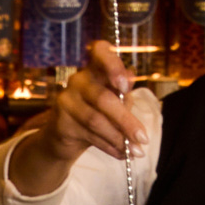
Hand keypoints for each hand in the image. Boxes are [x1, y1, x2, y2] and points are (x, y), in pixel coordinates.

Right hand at [7, 42, 143, 195]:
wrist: (65, 137)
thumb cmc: (97, 113)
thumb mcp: (115, 102)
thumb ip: (124, 93)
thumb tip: (132, 78)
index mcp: (95, 68)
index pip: (100, 51)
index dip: (113, 65)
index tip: (126, 86)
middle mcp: (78, 79)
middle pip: (103, 98)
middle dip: (126, 121)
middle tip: (144, 138)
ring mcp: (66, 100)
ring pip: (96, 120)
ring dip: (119, 138)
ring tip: (136, 151)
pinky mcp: (61, 122)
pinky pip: (89, 135)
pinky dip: (109, 146)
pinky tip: (121, 154)